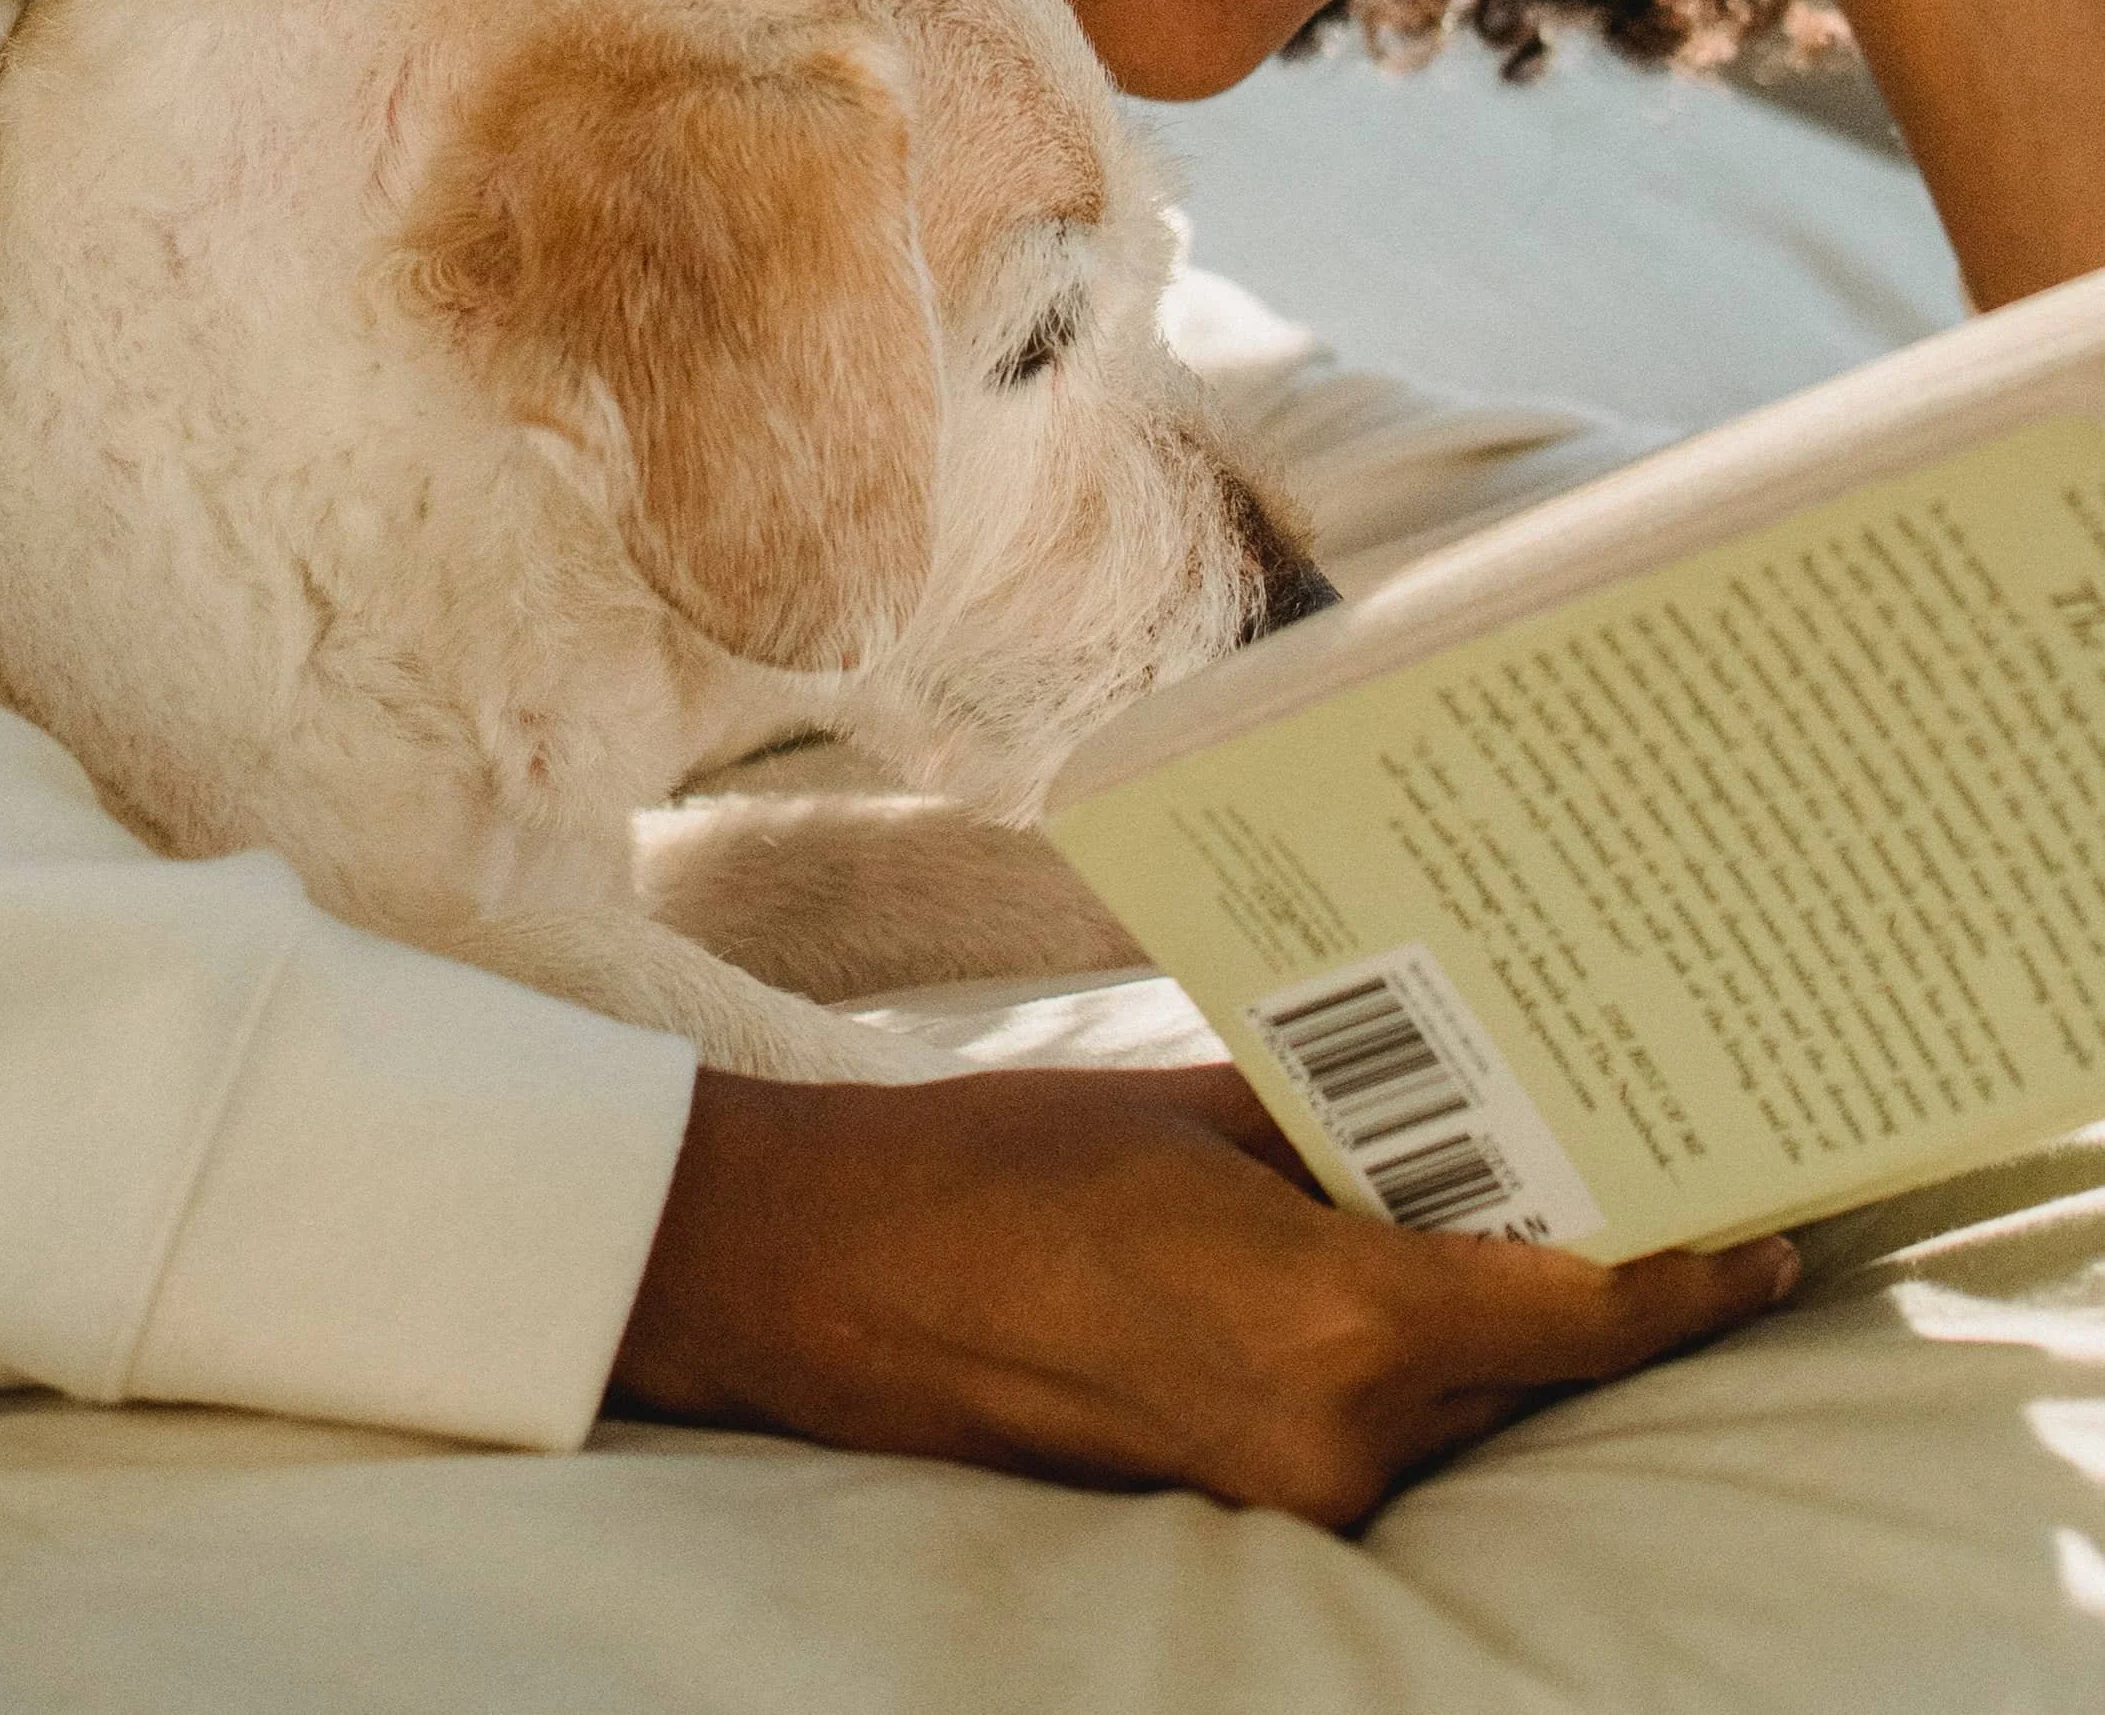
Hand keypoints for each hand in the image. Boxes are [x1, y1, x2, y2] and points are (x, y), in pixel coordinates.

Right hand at [609, 1062, 1797, 1529]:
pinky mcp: (1241, 1501)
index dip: (1691, 1271)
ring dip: (1496, 1312)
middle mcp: (1335, 1430)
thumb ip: (1352, 1128)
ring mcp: (1287, 1485)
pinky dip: (1412, 1351)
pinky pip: (1378, 1422)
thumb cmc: (1006, 1160)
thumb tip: (1474, 1104)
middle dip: (1595, 1271)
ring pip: (1459, 1395)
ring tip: (1515, 1193)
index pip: (1580, 1311)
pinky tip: (1400, 1259)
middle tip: (1651, 1163)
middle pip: (1534, 1359)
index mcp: (1335, 1317)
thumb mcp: (1200, 1110)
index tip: (1768, 1224)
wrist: (838, 1275)